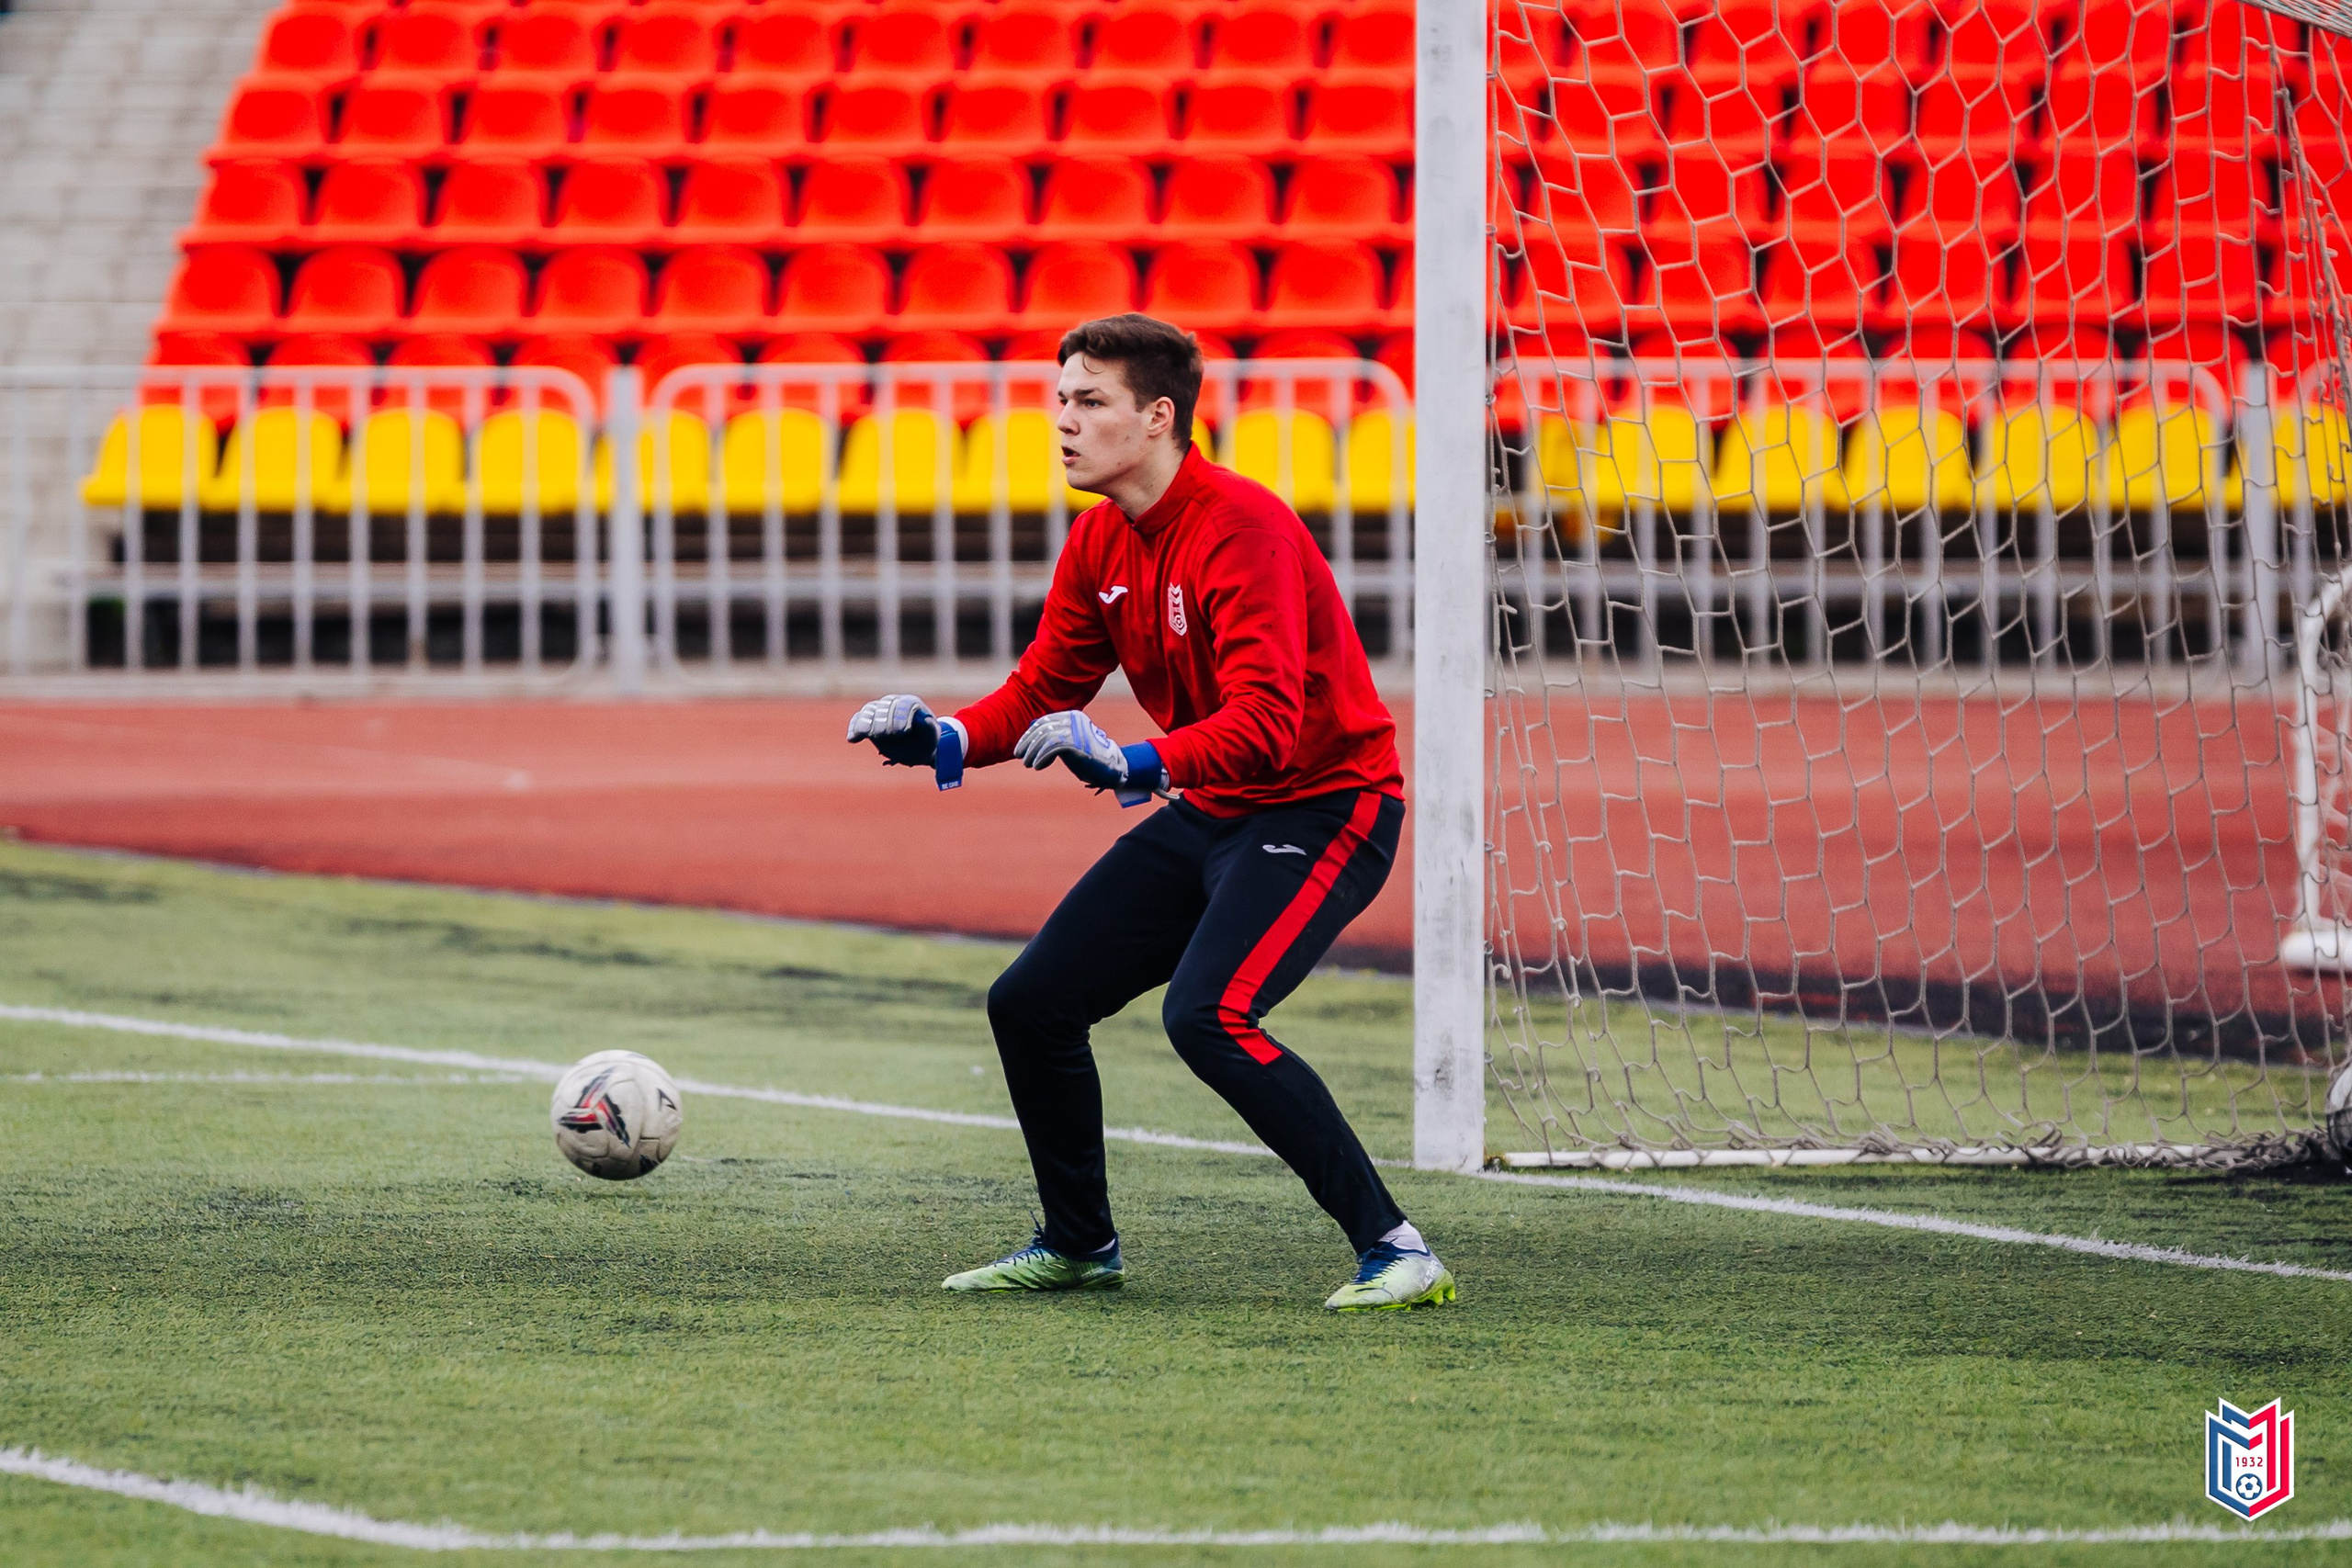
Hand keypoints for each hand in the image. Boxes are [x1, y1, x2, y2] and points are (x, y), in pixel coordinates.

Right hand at [847, 694, 965, 789]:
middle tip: (884, 734)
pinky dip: (854, 728)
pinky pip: (858, 720)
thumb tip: (926, 720)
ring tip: (864, 733)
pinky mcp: (868, 723)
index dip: (902, 716)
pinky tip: (852, 738)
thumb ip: (929, 727)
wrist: (916, 749)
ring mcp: (879, 712)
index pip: (904, 704)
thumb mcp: (932, 737)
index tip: (903, 731)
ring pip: (869, 711)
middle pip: (884, 707)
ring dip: (866, 722)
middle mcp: (893, 704)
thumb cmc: (927, 741)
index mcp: (911, 704)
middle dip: (883, 720)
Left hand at [1014, 711, 1166, 806]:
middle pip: (1042, 728)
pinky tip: (1038, 766)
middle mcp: (1074, 719)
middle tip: (1019, 756)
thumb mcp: (1070, 742)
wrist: (1113, 767)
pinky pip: (1052, 747)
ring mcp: (1076, 730)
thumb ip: (1055, 735)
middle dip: (1027, 743)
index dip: (1029, 735)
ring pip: (1045, 737)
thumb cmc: (1089, 757)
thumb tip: (1031, 730)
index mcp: (1072, 716)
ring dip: (1032, 752)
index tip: (1020, 748)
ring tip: (1027, 764)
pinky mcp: (1077, 742)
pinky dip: (1042, 757)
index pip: (1044, 721)